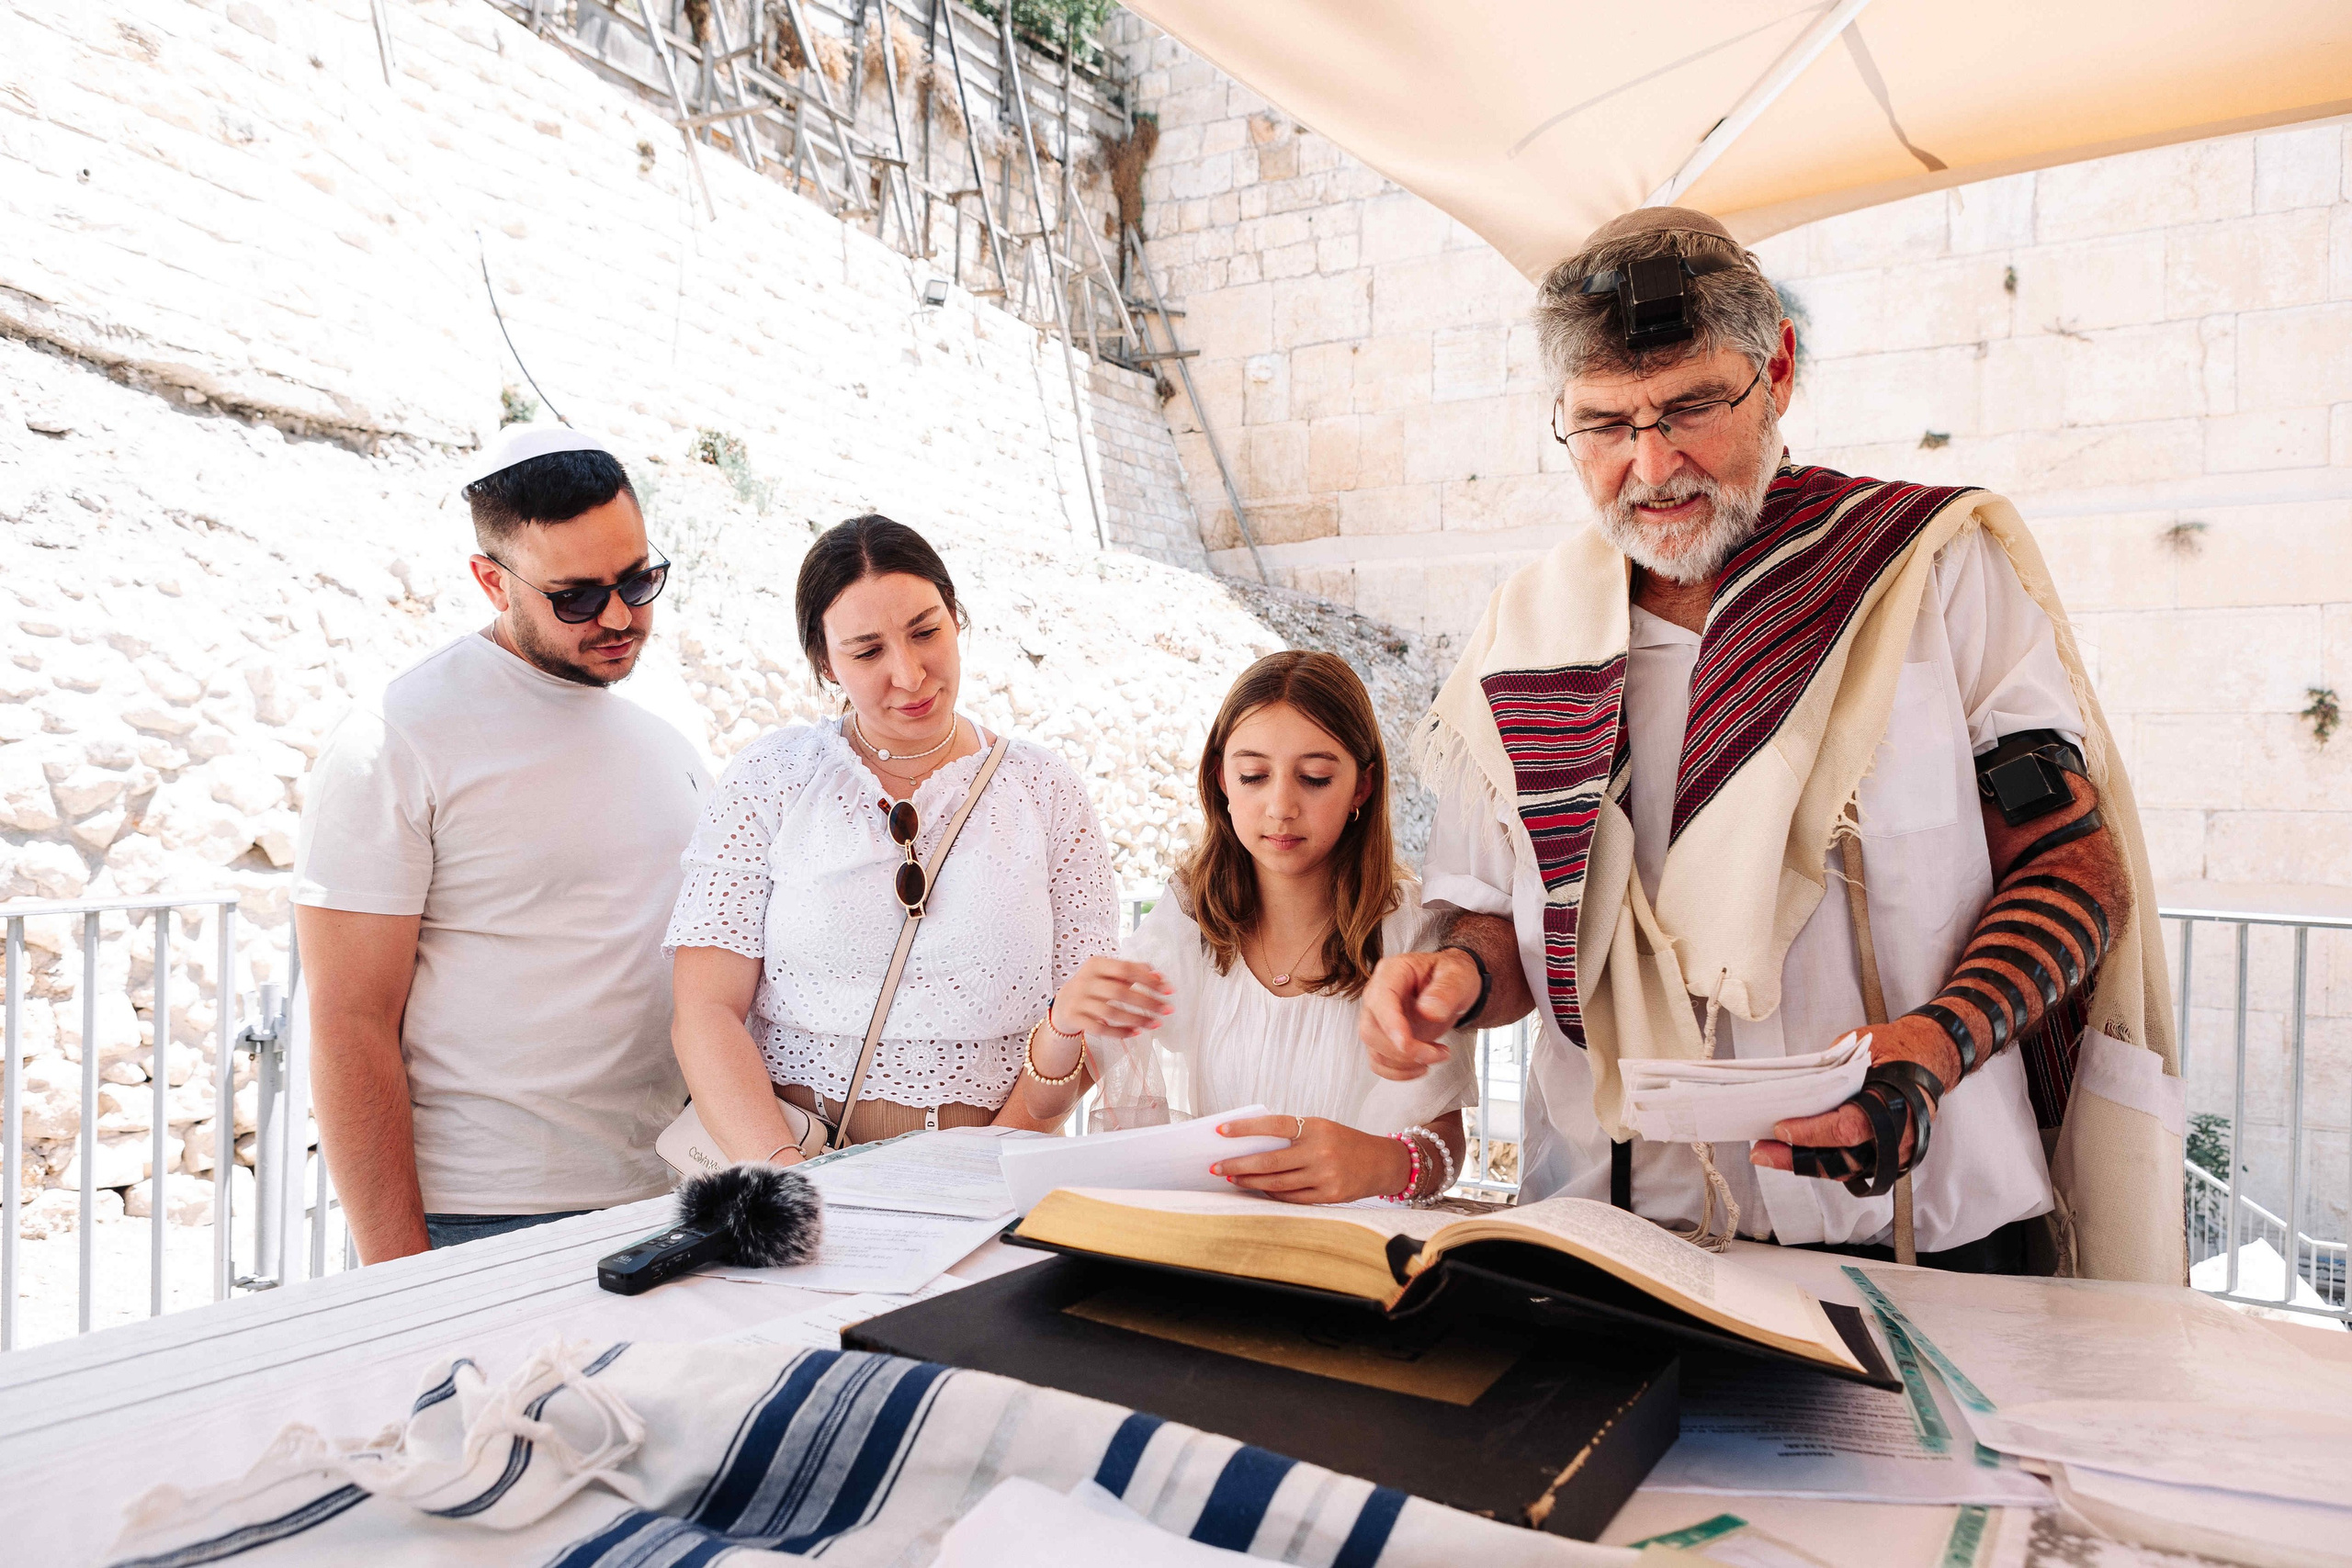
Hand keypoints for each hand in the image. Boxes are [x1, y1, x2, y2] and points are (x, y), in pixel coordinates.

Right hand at [1049, 957, 1171, 1039]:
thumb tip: (1159, 977)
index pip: (1125, 969)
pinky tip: (1136, 1033)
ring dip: (1137, 1019)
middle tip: (1167, 1009)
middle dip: (1147, 1002)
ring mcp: (1078, 1001)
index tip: (1168, 990)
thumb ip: (1132, 971)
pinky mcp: (1075, 1018)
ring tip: (1156, 1024)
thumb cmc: (1094, 986)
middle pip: (1120, 991)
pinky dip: (1120, 1032)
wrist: (1063, 1004)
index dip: (1148, 979)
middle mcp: (1085, 981)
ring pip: (1111, 1012)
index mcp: (1095, 964)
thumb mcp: (1108, 973)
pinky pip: (1101, 1029)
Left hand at [1209, 1115, 1411, 1204]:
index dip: (1245, 1128)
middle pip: (1269, 1160)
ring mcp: (1324, 1174)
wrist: (1381, 1162)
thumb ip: (1293, 1134)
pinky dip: (1271, 1194)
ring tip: (1232, 1179)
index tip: (1221, 1131)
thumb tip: (1252, 1145)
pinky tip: (1258, 1190)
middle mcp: (1319, 1150)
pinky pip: (1291, 1197)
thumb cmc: (1344, 1142)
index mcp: (1315, 1127)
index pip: (1273, 1125)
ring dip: (1251, 1182)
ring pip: (1277, 1182)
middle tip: (1216, 1167)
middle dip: (1238, 1165)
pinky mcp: (1329, 1194)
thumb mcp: (1321, 1128)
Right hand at [1357, 949, 1475, 1080]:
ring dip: (1405, 1063)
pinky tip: (1422, 1067)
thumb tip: (1428, 1011)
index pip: (1381, 1001)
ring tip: (1438, 1055)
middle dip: (1403, 1051)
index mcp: (1392, 973)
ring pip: (1374, 1050)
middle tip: (1437, 1054)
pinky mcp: (1383, 1036)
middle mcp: (1378, 994)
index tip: (1407, 1044)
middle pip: (1371, 1031)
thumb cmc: (1452, 976)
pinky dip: (1398, 1072)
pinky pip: (1379, 1061)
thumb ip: (1445, 991)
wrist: (1453, 987)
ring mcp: (1377, 1017)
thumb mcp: (1458, 976)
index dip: (1391, 1025)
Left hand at [1750, 1015, 1954, 1175]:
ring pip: (1845, 1169)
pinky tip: (1797, 1153)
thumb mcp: (1861, 1047)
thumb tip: (1792, 1088)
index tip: (1780, 1128)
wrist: (1931, 1055)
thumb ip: (1831, 1071)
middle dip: (1797, 1159)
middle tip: (1762, 1152)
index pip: (1847, 1128)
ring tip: (1771, 1154)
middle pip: (1843, 1160)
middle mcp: (1899, 1136)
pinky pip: (1853, 1166)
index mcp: (1894, 1103)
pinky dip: (1824, 1161)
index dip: (1811, 1132)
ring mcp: (1897, 1152)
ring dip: (1806, 1163)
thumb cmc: (1897, 1048)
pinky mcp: (1890, 1158)